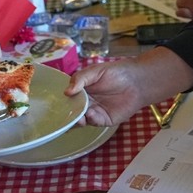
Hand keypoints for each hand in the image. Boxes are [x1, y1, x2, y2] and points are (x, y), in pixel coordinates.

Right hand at [66, 47, 192, 125]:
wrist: (137, 81)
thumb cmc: (116, 72)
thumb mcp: (95, 71)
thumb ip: (80, 79)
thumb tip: (66, 92)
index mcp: (81, 90)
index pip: (67, 98)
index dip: (61, 101)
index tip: (55, 104)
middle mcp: (85, 102)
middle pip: (72, 110)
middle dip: (67, 113)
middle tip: (64, 114)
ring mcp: (94, 112)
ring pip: (80, 119)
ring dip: (77, 119)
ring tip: (77, 116)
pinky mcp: (104, 120)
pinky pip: (93, 121)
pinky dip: (90, 119)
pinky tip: (90, 114)